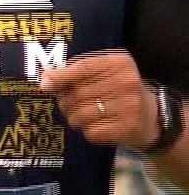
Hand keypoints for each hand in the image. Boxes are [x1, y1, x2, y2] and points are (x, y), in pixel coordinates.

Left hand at [39, 51, 157, 148]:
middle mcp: (127, 82)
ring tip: (82, 115)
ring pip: (80, 115)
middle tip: (70, 103)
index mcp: (119, 63)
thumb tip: (44, 78)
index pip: (83, 67)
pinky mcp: (128, 127)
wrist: (150, 115)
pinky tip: (97, 125)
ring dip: (73, 118)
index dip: (60, 77)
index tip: (44, 85)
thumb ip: (74, 71)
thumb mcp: (101, 73)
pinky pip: (91, 131)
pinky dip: (87, 130)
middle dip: (65, 101)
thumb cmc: (116, 90)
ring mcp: (129, 106)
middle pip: (77, 93)